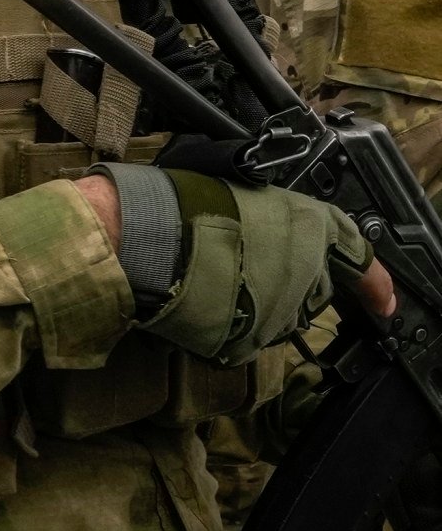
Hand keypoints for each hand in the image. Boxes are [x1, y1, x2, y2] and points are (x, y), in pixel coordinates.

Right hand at [66, 172, 393, 337]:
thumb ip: (271, 218)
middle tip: (237, 263)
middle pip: (309, 290)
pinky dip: (222, 326)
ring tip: (206, 279)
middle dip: (282, 283)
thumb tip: (267, 233)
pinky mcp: (246, 341)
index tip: (386, 305)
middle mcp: (306, 271)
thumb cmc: (181, 202)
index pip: (358, 256)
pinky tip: (195, 302)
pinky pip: (240, 339)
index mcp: (312, 226)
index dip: (375, 284)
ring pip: (274, 317)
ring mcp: (279, 311)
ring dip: (250, 305)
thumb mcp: (241, 190)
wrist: (143, 236)